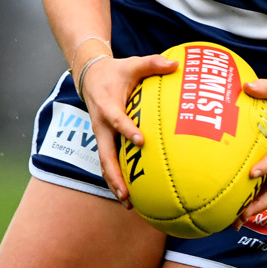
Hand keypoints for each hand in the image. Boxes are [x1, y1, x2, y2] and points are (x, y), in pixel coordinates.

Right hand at [79, 53, 177, 205]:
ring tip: (128, 203)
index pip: (117, 120)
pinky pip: (108, 161)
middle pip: (105, 154)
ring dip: (114, 183)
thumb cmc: (116, 71)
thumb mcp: (133, 64)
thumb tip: (176, 65)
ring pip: (105, 163)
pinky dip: (116, 177)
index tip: (141, 141)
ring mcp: (101, 135)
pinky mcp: (104, 140)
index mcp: (107, 105)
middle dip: (115, 174)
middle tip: (127, 193)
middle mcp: (101, 125)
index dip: (127, 130)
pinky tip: (130, 194)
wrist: (90, 76)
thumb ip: (153, 64)